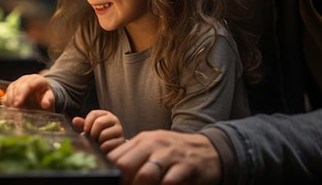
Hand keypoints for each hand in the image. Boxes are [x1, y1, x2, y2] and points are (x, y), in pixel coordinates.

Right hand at [3, 74, 54, 110]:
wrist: (41, 94)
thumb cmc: (46, 96)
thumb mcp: (50, 98)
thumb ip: (48, 100)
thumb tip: (46, 104)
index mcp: (38, 80)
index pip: (29, 84)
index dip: (22, 94)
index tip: (18, 104)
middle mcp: (28, 79)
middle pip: (18, 86)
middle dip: (15, 97)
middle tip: (14, 108)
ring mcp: (20, 82)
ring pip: (11, 88)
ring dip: (10, 100)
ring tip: (13, 109)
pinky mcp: (13, 87)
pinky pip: (7, 92)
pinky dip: (7, 100)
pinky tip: (10, 107)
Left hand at [73, 110, 124, 152]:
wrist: (113, 146)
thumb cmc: (100, 136)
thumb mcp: (91, 128)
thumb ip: (83, 124)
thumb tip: (75, 120)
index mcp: (106, 115)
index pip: (94, 114)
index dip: (86, 123)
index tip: (85, 130)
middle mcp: (114, 120)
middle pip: (99, 123)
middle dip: (92, 133)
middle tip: (92, 138)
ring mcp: (119, 130)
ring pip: (103, 134)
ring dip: (97, 141)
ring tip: (98, 143)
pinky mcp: (121, 141)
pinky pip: (107, 144)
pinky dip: (102, 148)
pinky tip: (102, 148)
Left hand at [106, 130, 221, 184]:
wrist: (208, 150)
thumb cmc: (176, 152)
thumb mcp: (154, 148)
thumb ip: (134, 156)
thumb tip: (113, 169)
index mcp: (143, 140)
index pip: (115, 157)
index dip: (113, 174)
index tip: (117, 182)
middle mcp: (155, 144)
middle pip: (126, 165)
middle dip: (125, 181)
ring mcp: (171, 154)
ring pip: (146, 175)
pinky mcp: (186, 166)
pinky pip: (169, 182)